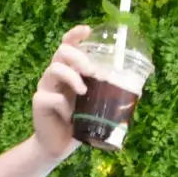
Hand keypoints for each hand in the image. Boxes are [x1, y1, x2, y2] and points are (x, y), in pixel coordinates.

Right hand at [28, 26, 97, 157]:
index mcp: (69, 71)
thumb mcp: (97, 106)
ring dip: (72, 77)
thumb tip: (137, 86)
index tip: (87, 30)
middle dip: (78, 57)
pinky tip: (70, 117)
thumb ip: (108, 93)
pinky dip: (64, 106)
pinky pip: (51, 97)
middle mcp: (56, 75)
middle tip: (91, 71)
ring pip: (54, 69)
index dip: (76, 35)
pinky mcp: (39, 102)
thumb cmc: (79, 123)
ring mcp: (46, 87)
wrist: (59, 146)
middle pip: (61, 52)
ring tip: (83, 91)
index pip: (68, 45)